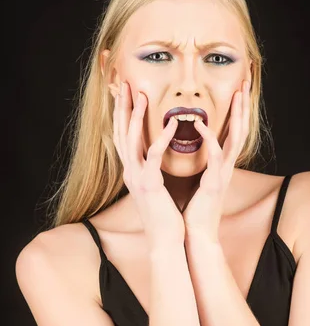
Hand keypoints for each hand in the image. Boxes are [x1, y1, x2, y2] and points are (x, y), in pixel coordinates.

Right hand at [113, 81, 185, 250]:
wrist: (165, 241)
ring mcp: (137, 178)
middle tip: (124, 84)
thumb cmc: (164, 215)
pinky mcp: (149, 185)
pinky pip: (154, 155)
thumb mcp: (155, 188)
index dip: (123, 115)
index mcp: (133, 171)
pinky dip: (162, 138)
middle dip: (122, 107)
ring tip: (141, 95)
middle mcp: (130, 172)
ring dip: (136, 116)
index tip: (126, 94)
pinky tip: (172, 124)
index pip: (124, 137)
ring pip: (131, 140)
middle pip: (121, 133)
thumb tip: (154, 158)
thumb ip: (151, 171)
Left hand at [182, 80, 250, 242]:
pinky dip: (210, 138)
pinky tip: (201, 123)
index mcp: (221, 166)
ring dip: (238, 115)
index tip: (237, 91)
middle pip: (241, 130)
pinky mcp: (215, 183)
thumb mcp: (198, 182)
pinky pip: (216, 156)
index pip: (232, 133)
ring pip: (236, 139)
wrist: (195, 235)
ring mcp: (223, 174)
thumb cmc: (194, 209)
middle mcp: (226, 167)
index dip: (237, 112)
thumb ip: (200, 165)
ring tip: (238, 94)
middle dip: (244, 107)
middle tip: (245, 83)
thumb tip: (193, 151)